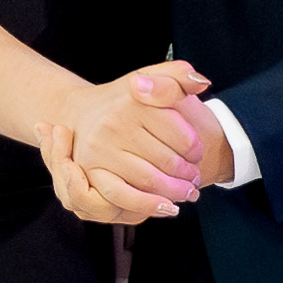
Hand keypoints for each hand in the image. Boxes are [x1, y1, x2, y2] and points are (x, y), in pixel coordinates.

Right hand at [49, 63, 209, 218]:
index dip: (195, 150)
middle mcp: (114, 123)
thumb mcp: (150, 77)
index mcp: (135, 99)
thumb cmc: (124, 100)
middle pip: (167, 160)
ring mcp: (100, 149)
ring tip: (186, 194)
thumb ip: (178, 76)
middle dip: (187, 175)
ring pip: (149, 180)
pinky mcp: (90, 171)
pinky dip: (148, 205)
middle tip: (194, 180)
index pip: (180, 134)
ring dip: (174, 192)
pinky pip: (123, 196)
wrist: (82, 113)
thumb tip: (201, 82)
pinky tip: (165, 206)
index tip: (197, 155)